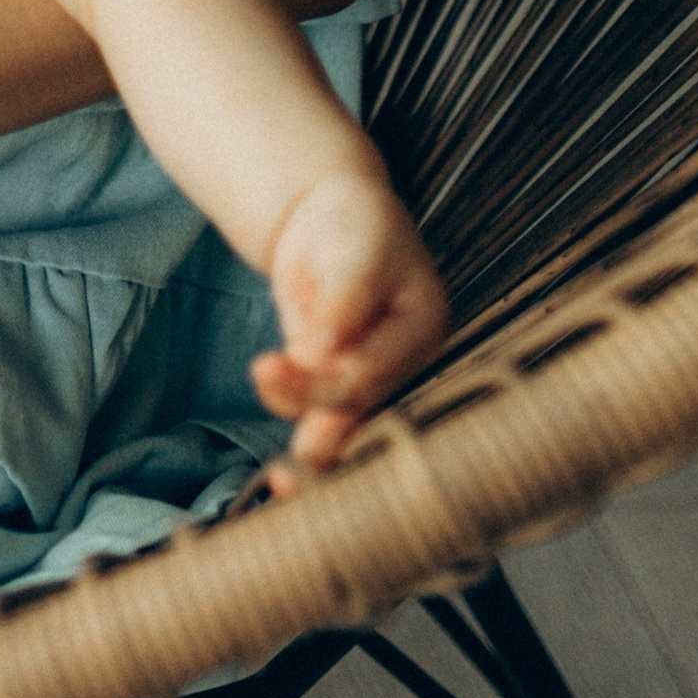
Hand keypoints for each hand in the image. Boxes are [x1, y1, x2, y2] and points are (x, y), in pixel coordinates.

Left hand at [253, 169, 448, 473]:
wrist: (328, 216)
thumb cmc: (357, 222)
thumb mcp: (360, 244)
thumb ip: (346, 295)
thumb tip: (324, 348)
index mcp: (424, 329)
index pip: (376, 368)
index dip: (332, 377)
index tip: (291, 362)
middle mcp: (401, 365)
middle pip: (358, 404)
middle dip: (318, 414)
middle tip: (275, 414)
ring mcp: (366, 378)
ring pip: (338, 423)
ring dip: (304, 431)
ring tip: (274, 436)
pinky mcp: (330, 383)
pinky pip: (316, 420)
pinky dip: (300, 444)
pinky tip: (284, 480)